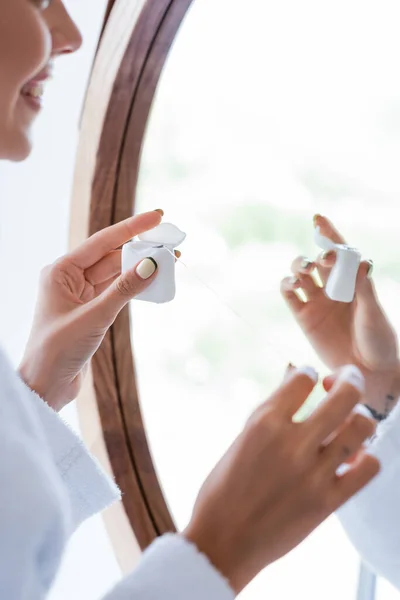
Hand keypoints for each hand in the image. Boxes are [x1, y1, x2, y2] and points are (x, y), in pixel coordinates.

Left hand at [19, 210, 164, 410]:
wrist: (45, 386)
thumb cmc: (57, 351)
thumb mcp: (94, 318)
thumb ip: (124, 290)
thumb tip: (152, 264)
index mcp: (60, 271)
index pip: (102, 241)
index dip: (131, 227)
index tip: (157, 216)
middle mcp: (69, 278)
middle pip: (112, 257)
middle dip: (141, 250)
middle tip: (171, 242)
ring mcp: (81, 295)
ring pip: (117, 275)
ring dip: (141, 269)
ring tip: (169, 261)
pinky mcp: (91, 311)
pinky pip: (117, 292)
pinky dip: (135, 288)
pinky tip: (154, 282)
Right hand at [184, 365, 378, 593]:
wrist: (223, 541)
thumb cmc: (224, 487)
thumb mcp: (242, 437)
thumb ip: (272, 405)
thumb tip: (294, 371)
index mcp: (264, 423)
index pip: (304, 377)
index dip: (310, 373)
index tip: (312, 378)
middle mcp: (292, 443)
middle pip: (344, 395)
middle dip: (350, 378)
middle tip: (347, 379)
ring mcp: (313, 473)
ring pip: (361, 427)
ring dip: (360, 416)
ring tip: (351, 419)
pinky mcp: (327, 502)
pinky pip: (367, 469)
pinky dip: (366, 457)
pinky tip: (353, 456)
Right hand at [281, 214, 399, 414]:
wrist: (368, 372)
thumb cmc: (379, 341)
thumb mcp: (374, 313)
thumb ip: (364, 288)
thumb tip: (360, 259)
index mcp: (353, 281)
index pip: (339, 252)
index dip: (328, 234)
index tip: (317, 218)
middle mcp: (333, 288)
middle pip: (317, 260)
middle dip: (317, 253)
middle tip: (324, 261)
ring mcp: (317, 302)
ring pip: (300, 274)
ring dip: (299, 265)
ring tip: (305, 269)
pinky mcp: (304, 317)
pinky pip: (291, 296)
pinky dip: (287, 286)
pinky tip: (291, 284)